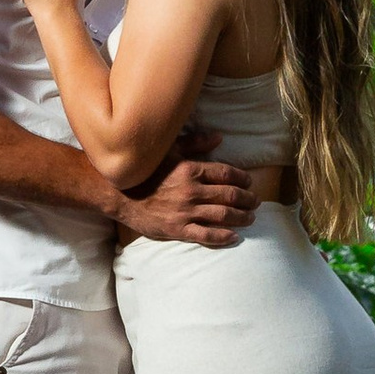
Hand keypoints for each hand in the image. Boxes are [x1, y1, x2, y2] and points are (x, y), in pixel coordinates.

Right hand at [116, 140, 261, 248]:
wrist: (119, 195)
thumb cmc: (145, 171)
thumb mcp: (169, 151)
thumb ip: (196, 143)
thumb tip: (219, 137)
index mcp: (191, 169)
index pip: (226, 173)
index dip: (242, 179)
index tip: (249, 183)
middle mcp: (191, 191)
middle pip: (230, 195)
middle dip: (248, 199)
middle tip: (256, 202)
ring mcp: (185, 211)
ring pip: (223, 215)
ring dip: (241, 217)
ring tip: (250, 218)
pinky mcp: (177, 229)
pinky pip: (206, 235)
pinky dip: (223, 236)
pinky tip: (234, 236)